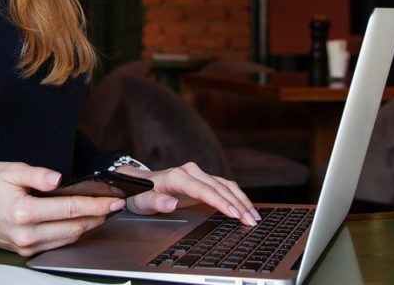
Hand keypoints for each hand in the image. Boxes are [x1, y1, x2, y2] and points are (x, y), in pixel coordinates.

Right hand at [0, 162, 125, 255]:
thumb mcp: (10, 170)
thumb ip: (36, 173)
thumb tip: (57, 178)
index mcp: (23, 212)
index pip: (70, 209)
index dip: (96, 204)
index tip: (113, 200)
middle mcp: (26, 234)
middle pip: (74, 228)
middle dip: (98, 216)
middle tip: (114, 205)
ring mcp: (26, 246)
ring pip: (68, 239)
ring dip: (89, 226)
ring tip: (103, 212)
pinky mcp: (26, 251)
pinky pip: (57, 244)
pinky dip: (73, 233)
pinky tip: (82, 221)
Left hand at [119, 162, 260, 225]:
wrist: (140, 184)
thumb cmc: (140, 194)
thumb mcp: (142, 201)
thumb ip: (157, 202)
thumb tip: (172, 203)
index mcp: (177, 176)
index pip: (204, 190)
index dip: (221, 202)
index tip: (234, 213)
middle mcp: (190, 172)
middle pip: (219, 187)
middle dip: (237, 204)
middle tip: (251, 221)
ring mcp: (198, 174)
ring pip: (225, 186)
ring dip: (241, 200)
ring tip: (254, 216)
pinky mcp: (203, 180)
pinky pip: (224, 187)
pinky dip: (237, 196)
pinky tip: (246, 207)